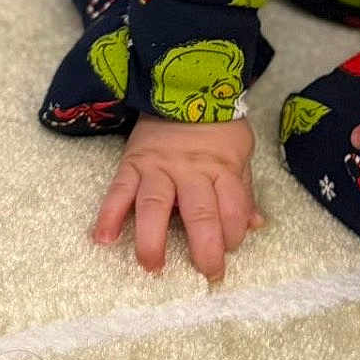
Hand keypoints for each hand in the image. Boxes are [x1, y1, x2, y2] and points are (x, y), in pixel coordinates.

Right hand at [92, 113, 264, 284]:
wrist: (183, 86)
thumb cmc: (216, 127)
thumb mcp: (240, 151)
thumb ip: (244, 189)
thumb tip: (255, 225)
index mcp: (222, 166)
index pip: (233, 206)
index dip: (234, 232)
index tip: (230, 251)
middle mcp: (190, 169)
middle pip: (199, 211)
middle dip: (203, 246)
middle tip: (206, 273)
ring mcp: (159, 167)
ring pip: (155, 204)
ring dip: (152, 238)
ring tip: (152, 266)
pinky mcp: (132, 164)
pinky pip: (119, 190)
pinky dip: (109, 214)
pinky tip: (104, 239)